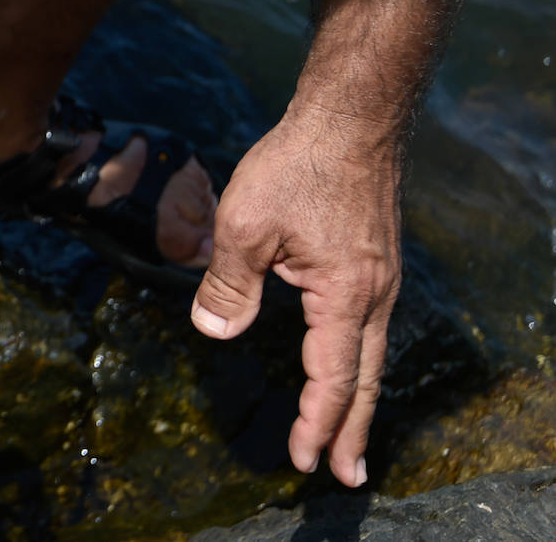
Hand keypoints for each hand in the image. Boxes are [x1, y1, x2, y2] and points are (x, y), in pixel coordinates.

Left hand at [189, 102, 401, 486]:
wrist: (349, 117)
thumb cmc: (297, 165)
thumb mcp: (244, 224)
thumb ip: (229, 283)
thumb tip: (214, 331)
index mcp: (345, 294)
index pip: (333, 377)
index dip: (317, 422)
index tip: (302, 459)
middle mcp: (373, 293)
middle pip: (364, 378)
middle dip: (351, 431)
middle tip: (343, 476)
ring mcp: (378, 276)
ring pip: (369, 353)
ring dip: (355, 398)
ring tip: (345, 437)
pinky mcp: (372, 260)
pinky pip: (366, 325)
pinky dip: (356, 359)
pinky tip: (341, 364)